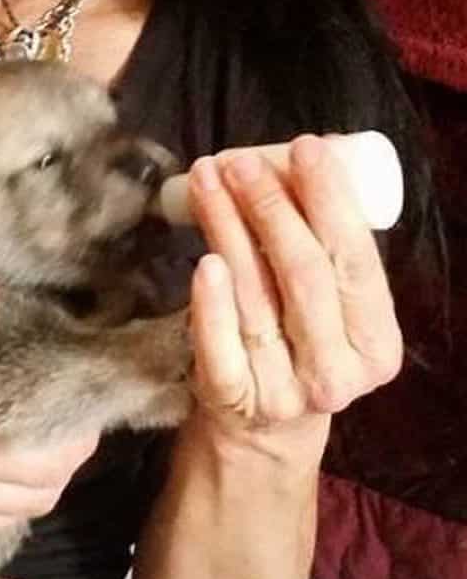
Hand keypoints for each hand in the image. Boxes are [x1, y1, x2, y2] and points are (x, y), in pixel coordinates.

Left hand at [186, 134, 402, 435]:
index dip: (330, 199)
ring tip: (207, 180)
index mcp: (376, 343)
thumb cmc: (298, 345)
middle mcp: (336, 371)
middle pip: (304, 273)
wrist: (263, 430)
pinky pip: (220, 344)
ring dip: (227, 227)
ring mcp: (283, 389)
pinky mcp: (232, 399)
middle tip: (240, 161)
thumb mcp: (330, 310)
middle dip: (271, 206)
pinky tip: (202, 259)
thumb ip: (324, 253)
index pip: (355, 260)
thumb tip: (299, 159)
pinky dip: (211, 300)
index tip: (305, 148)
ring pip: (255, 294)